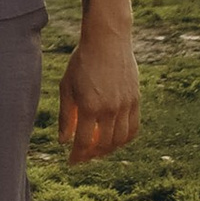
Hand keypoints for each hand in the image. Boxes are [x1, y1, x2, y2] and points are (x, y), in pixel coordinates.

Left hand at [59, 23, 140, 163]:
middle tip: (83, 156)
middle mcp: (110, 109)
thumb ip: (65, 116)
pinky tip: (115, 139)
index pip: (83, 142)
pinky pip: (134, 128)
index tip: (72, 161)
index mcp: (89, 106)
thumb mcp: (67, 86)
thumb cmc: (82, 61)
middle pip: (103, 145)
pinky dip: (125, 139)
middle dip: (92, 155)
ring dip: (109, 150)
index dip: (77, 155)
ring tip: (98, 150)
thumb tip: (64, 141)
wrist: (107, 39)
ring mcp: (125, 105)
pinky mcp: (136, 100)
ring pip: (120, 140)